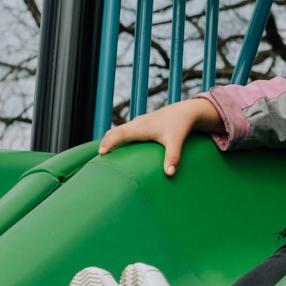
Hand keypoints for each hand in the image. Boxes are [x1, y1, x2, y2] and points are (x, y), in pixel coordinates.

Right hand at [98, 97, 222, 175]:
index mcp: (141, 127)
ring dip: (111, 139)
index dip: (109, 143)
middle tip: (98, 157)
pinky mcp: (142, 124)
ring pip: (120, 130)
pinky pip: (125, 130)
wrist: (187, 111)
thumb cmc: (180, 125)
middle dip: (105, 142)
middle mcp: (137, 123)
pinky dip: (119, 137)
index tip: (101, 154)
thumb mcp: (176, 142)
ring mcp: (139, 122)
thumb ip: (172, 157)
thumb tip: (170, 174)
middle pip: (115, 131)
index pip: (119, 134)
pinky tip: (120, 147)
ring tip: (105, 154)